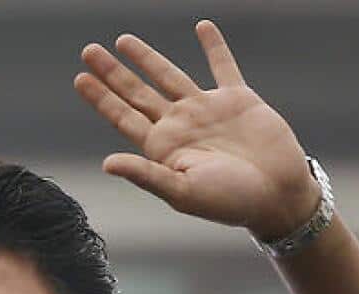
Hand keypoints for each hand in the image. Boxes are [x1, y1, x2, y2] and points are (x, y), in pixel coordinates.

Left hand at [74, 21, 320, 239]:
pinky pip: (223, 66)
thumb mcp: (182, 191)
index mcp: (163, 148)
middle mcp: (180, 126)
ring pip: (169, 76)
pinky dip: (214, 46)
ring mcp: (207, 111)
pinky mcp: (238, 100)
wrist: (278, 196)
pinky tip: (202, 27)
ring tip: (122, 40)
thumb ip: (146, 175)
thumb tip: (106, 163)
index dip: (101, 98)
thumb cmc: (230, 202)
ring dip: (147, 58)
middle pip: (137, 93)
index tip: (80, 78)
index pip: (123, 117)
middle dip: (113, 72)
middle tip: (88, 51)